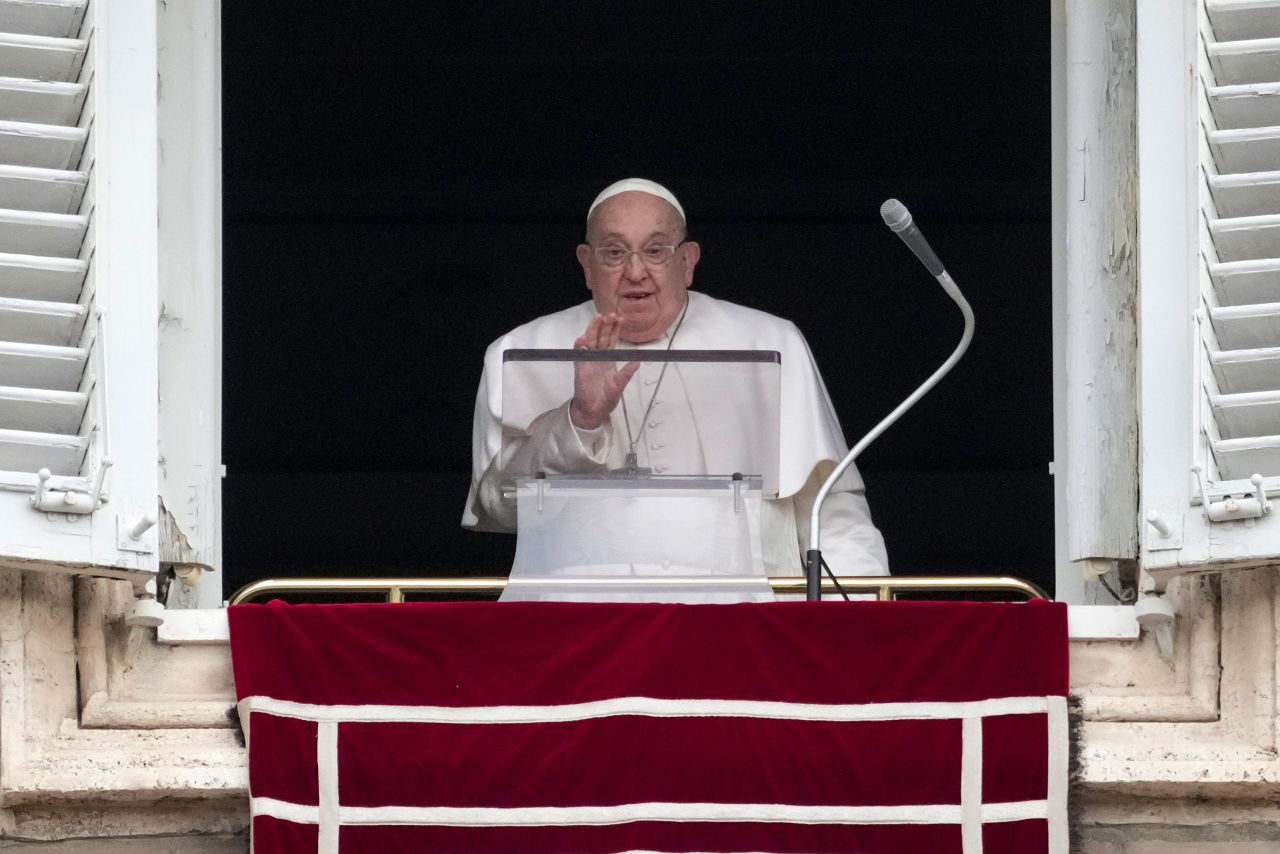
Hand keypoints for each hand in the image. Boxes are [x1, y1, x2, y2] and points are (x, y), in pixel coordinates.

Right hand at [569, 313, 639, 429]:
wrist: (592, 411)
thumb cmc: (606, 399)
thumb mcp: (619, 386)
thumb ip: (626, 373)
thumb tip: (637, 361)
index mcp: (608, 359)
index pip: (612, 340)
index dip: (615, 329)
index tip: (621, 318)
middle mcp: (598, 357)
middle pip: (601, 336)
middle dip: (605, 325)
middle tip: (611, 314)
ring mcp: (588, 361)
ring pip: (590, 341)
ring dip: (593, 329)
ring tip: (598, 318)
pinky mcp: (579, 367)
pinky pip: (578, 353)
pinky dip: (580, 345)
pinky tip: (583, 338)